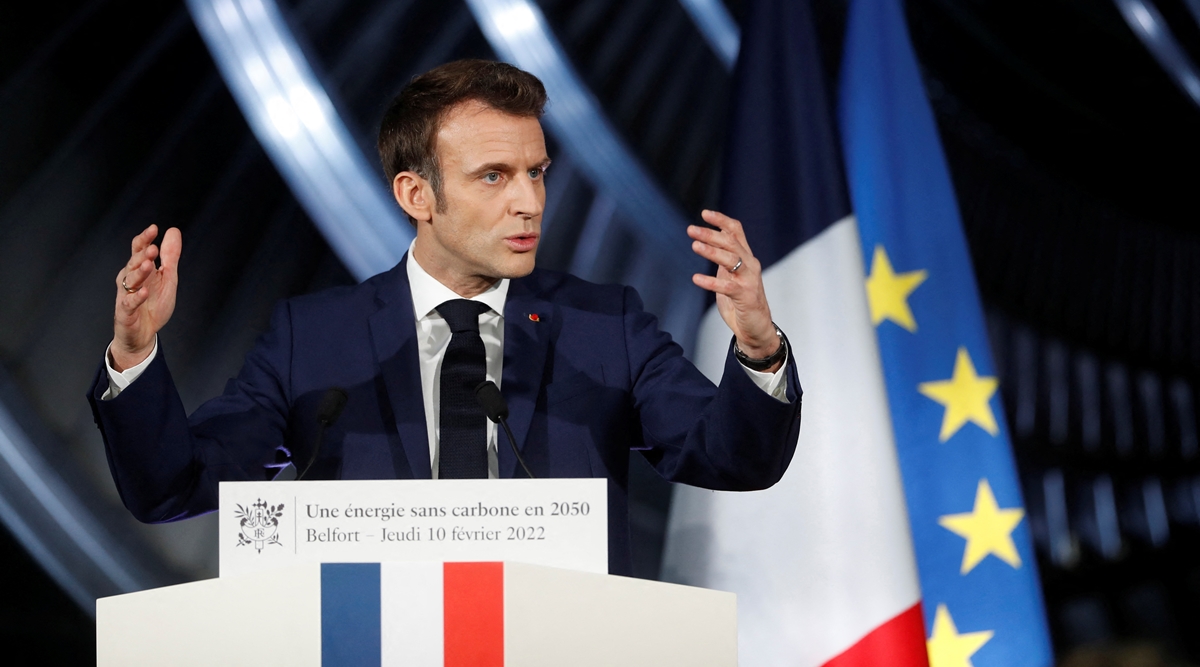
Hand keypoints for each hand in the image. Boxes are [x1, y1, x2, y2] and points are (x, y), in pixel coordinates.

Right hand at [110, 225, 180, 370]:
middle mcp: (130, 279)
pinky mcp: (126, 312)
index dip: (145, 239)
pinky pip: (130, 303)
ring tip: (148, 265)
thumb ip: (170, 256)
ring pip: (130, 281)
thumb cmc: (153, 304)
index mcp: (140, 270)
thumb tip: (173, 230)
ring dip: (139, 272)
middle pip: (133, 263)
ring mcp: (126, 295)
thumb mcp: (167, 278)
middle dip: (142, 255)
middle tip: (153, 248)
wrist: (143, 334)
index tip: (154, 229)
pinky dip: (137, 297)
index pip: (139, 250)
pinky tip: (144, 292)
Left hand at [688, 210, 781, 371]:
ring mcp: (749, 280)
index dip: (721, 221)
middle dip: (710, 234)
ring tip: (694, 246)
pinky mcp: (746, 297)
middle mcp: (750, 265)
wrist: (756, 328)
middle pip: (731, 243)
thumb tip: (707, 242)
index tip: (704, 213)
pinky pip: (727, 287)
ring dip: (711, 252)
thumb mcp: (730, 275)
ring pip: (731, 260)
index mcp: (746, 257)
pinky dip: (711, 282)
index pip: (736, 232)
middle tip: (691, 229)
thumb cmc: (741, 301)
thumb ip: (722, 260)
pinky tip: (696, 279)